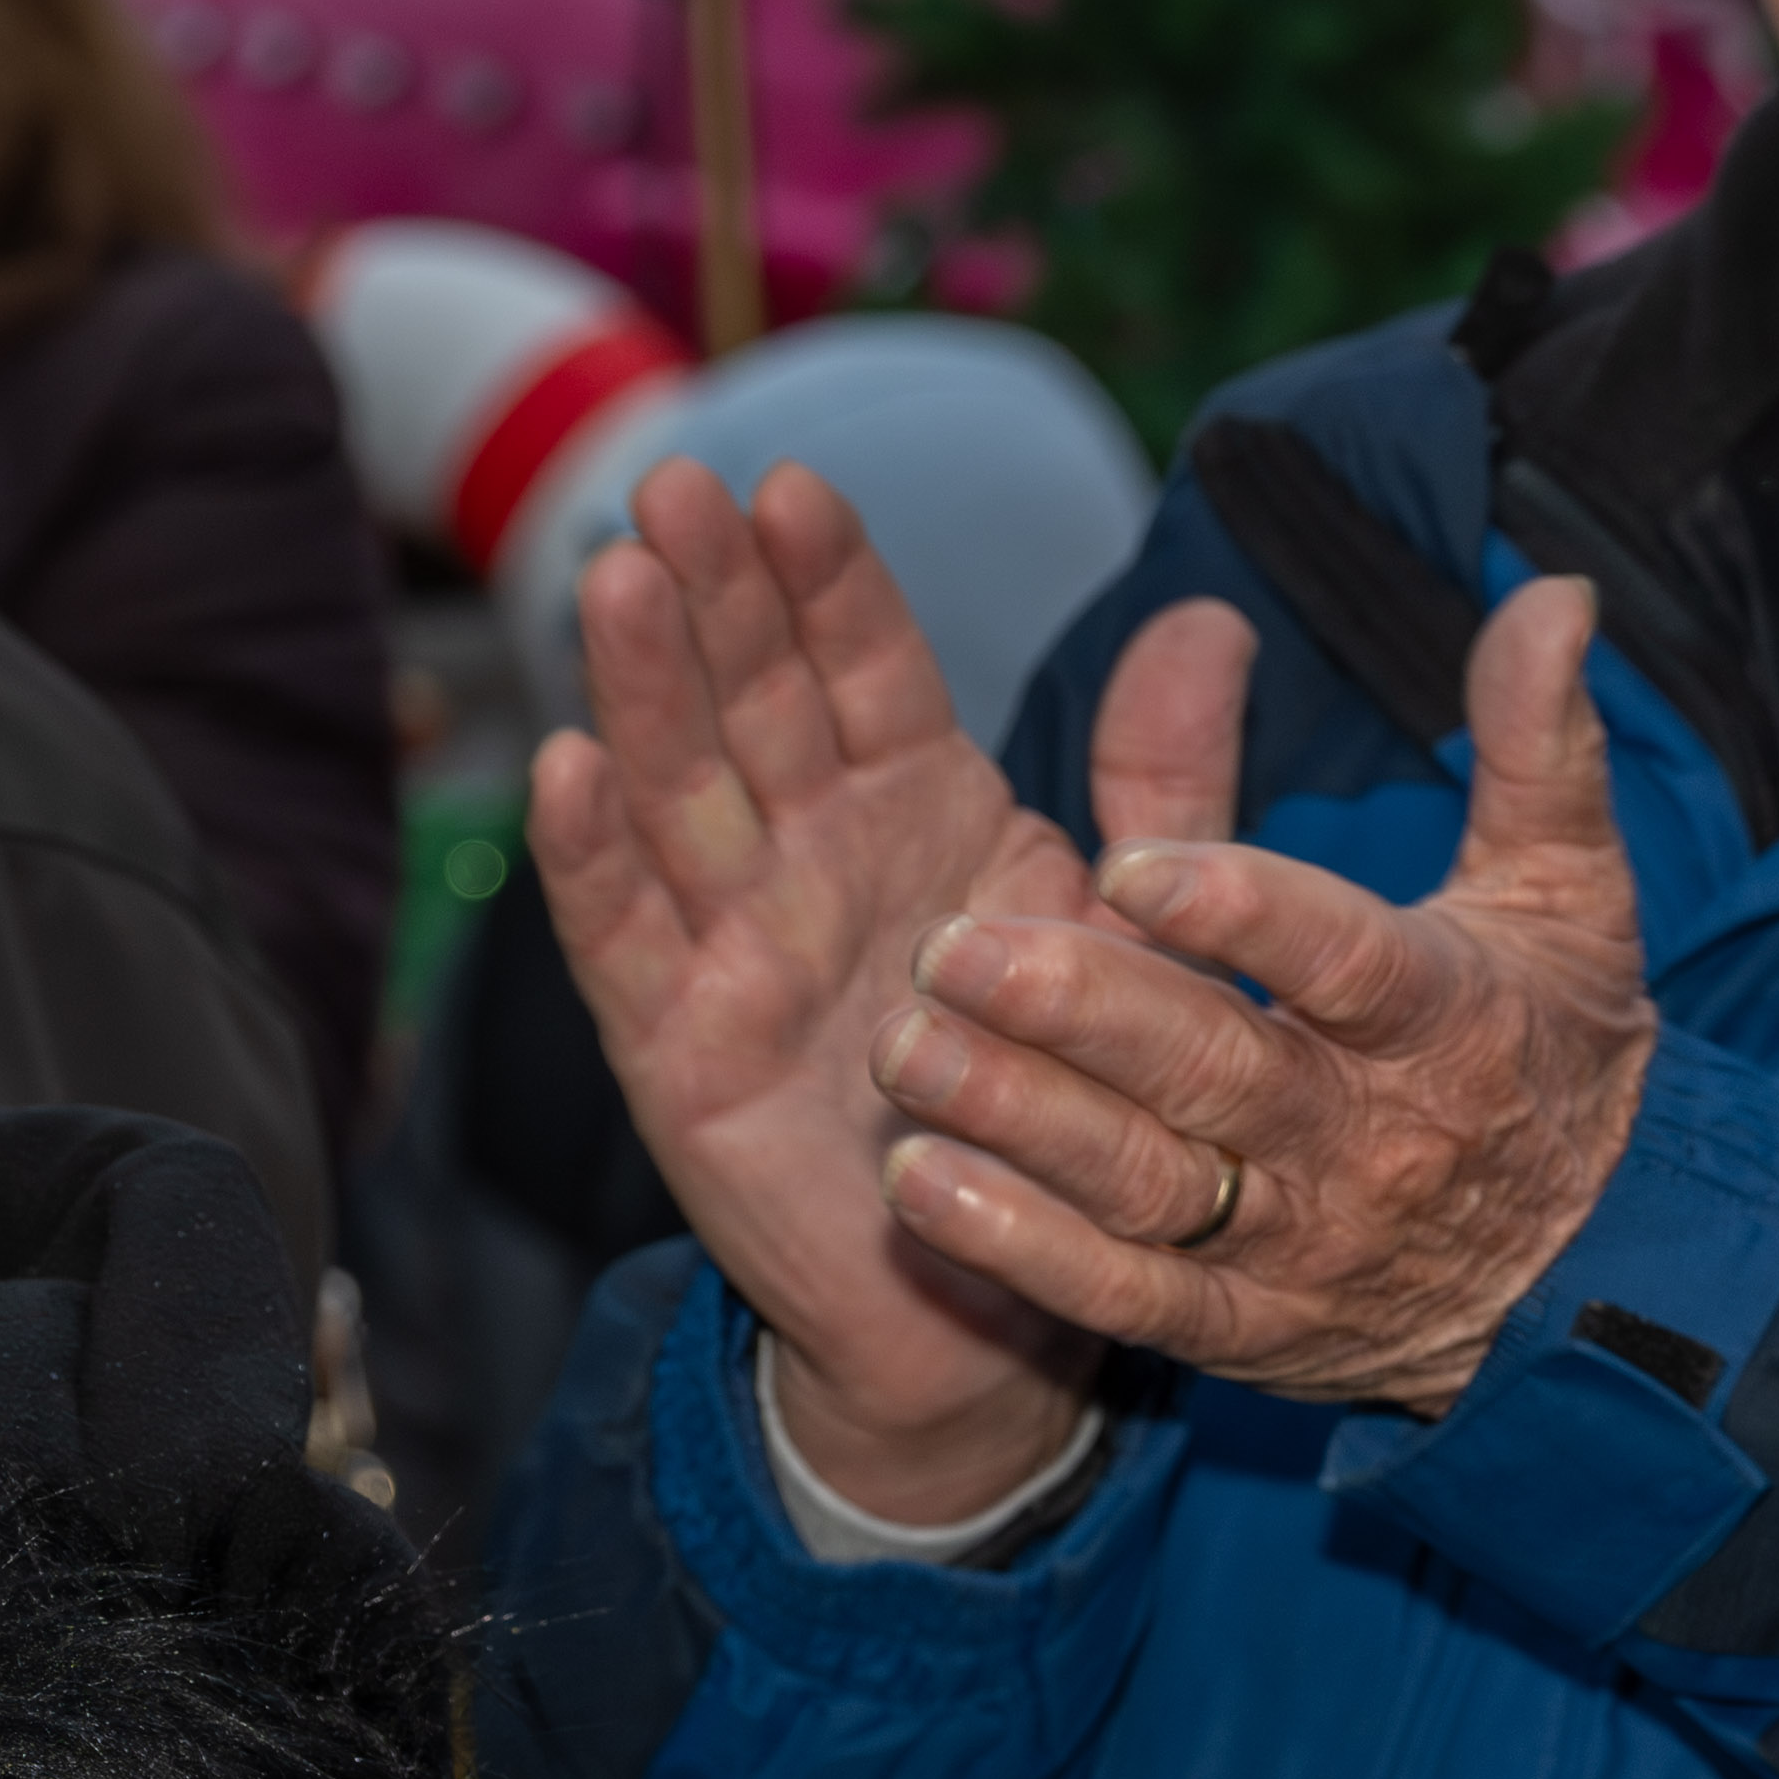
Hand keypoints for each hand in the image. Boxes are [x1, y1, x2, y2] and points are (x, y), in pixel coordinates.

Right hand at [530, 458, 1102, 1518]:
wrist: (1002, 1295)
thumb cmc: (1063, 1092)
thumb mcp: (1132, 924)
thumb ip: (1165, 779)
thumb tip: (1214, 616)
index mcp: (916, 806)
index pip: (863, 666)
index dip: (828, 580)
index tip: (800, 482)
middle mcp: (810, 855)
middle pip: (752, 701)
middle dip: (713, 593)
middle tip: (677, 483)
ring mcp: (734, 942)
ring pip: (678, 791)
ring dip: (639, 687)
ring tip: (614, 577)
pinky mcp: (679, 1044)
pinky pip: (626, 938)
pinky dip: (592, 856)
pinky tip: (564, 765)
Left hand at [854, 566, 1666, 1421]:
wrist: (1588, 1282)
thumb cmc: (1549, 1052)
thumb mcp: (1567, 894)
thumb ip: (1540, 743)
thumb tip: (1552, 591)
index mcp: (1448, 1019)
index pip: (1350, 964)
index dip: (1247, 917)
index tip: (1134, 866)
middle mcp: (1369, 1139)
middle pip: (1221, 1074)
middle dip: (1082, 1014)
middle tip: (950, 949)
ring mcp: (1299, 1246)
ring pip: (1148, 1188)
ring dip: (1019, 1122)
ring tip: (904, 1049)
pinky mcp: (1242, 1329)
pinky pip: (1122, 1298)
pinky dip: (1019, 1248)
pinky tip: (920, 1182)